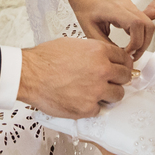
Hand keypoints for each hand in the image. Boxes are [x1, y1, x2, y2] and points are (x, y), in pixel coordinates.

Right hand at [18, 36, 132, 116]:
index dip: (122, 65)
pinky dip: (92, 107)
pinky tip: (81, 101)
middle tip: (110, 82)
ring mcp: (96, 90)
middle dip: (118, 80)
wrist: (30, 75)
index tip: (120, 69)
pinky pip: (99, 109)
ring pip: (118, 95)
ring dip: (109, 95)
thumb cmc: (45, 59)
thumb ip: (92, 52)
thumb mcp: (73, 44)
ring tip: (96, 93)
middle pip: (125, 77)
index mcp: (99, 52)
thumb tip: (102, 58)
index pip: (124, 59)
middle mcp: (101, 70)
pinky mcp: (87, 108)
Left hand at [64, 0, 153, 59]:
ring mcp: (131, 7)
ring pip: (149, 25)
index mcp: (114, 10)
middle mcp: (126, 6)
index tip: (128, 53)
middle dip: (143, 44)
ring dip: (144, 41)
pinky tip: (131, 43)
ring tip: (133, 51)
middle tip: (133, 55)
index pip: (136, 24)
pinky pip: (144, 24)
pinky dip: (141, 36)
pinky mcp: (133, 10)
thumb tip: (120, 57)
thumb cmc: (86, 11)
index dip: (136, 42)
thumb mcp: (91, 32)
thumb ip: (107, 45)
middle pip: (147, 25)